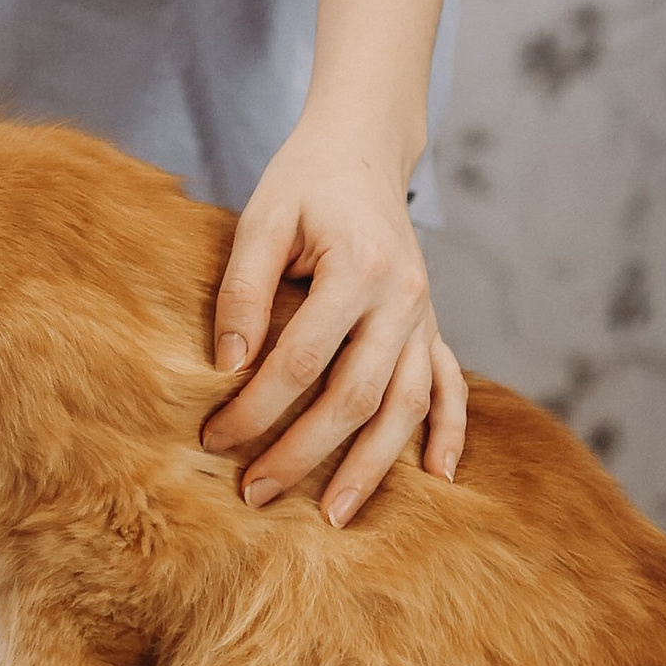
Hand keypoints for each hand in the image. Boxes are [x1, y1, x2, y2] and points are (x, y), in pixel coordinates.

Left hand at [199, 109, 467, 523]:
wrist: (362, 149)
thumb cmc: (303, 183)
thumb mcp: (261, 219)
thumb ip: (244, 289)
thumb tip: (227, 366)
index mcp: (359, 267)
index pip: (302, 359)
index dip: (257, 406)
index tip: (216, 437)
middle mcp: (405, 298)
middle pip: (357, 396)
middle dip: (305, 452)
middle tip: (257, 492)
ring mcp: (426, 315)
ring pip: (406, 405)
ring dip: (373, 466)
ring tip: (336, 516)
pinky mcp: (433, 324)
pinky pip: (449, 385)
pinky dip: (449, 431)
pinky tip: (439, 476)